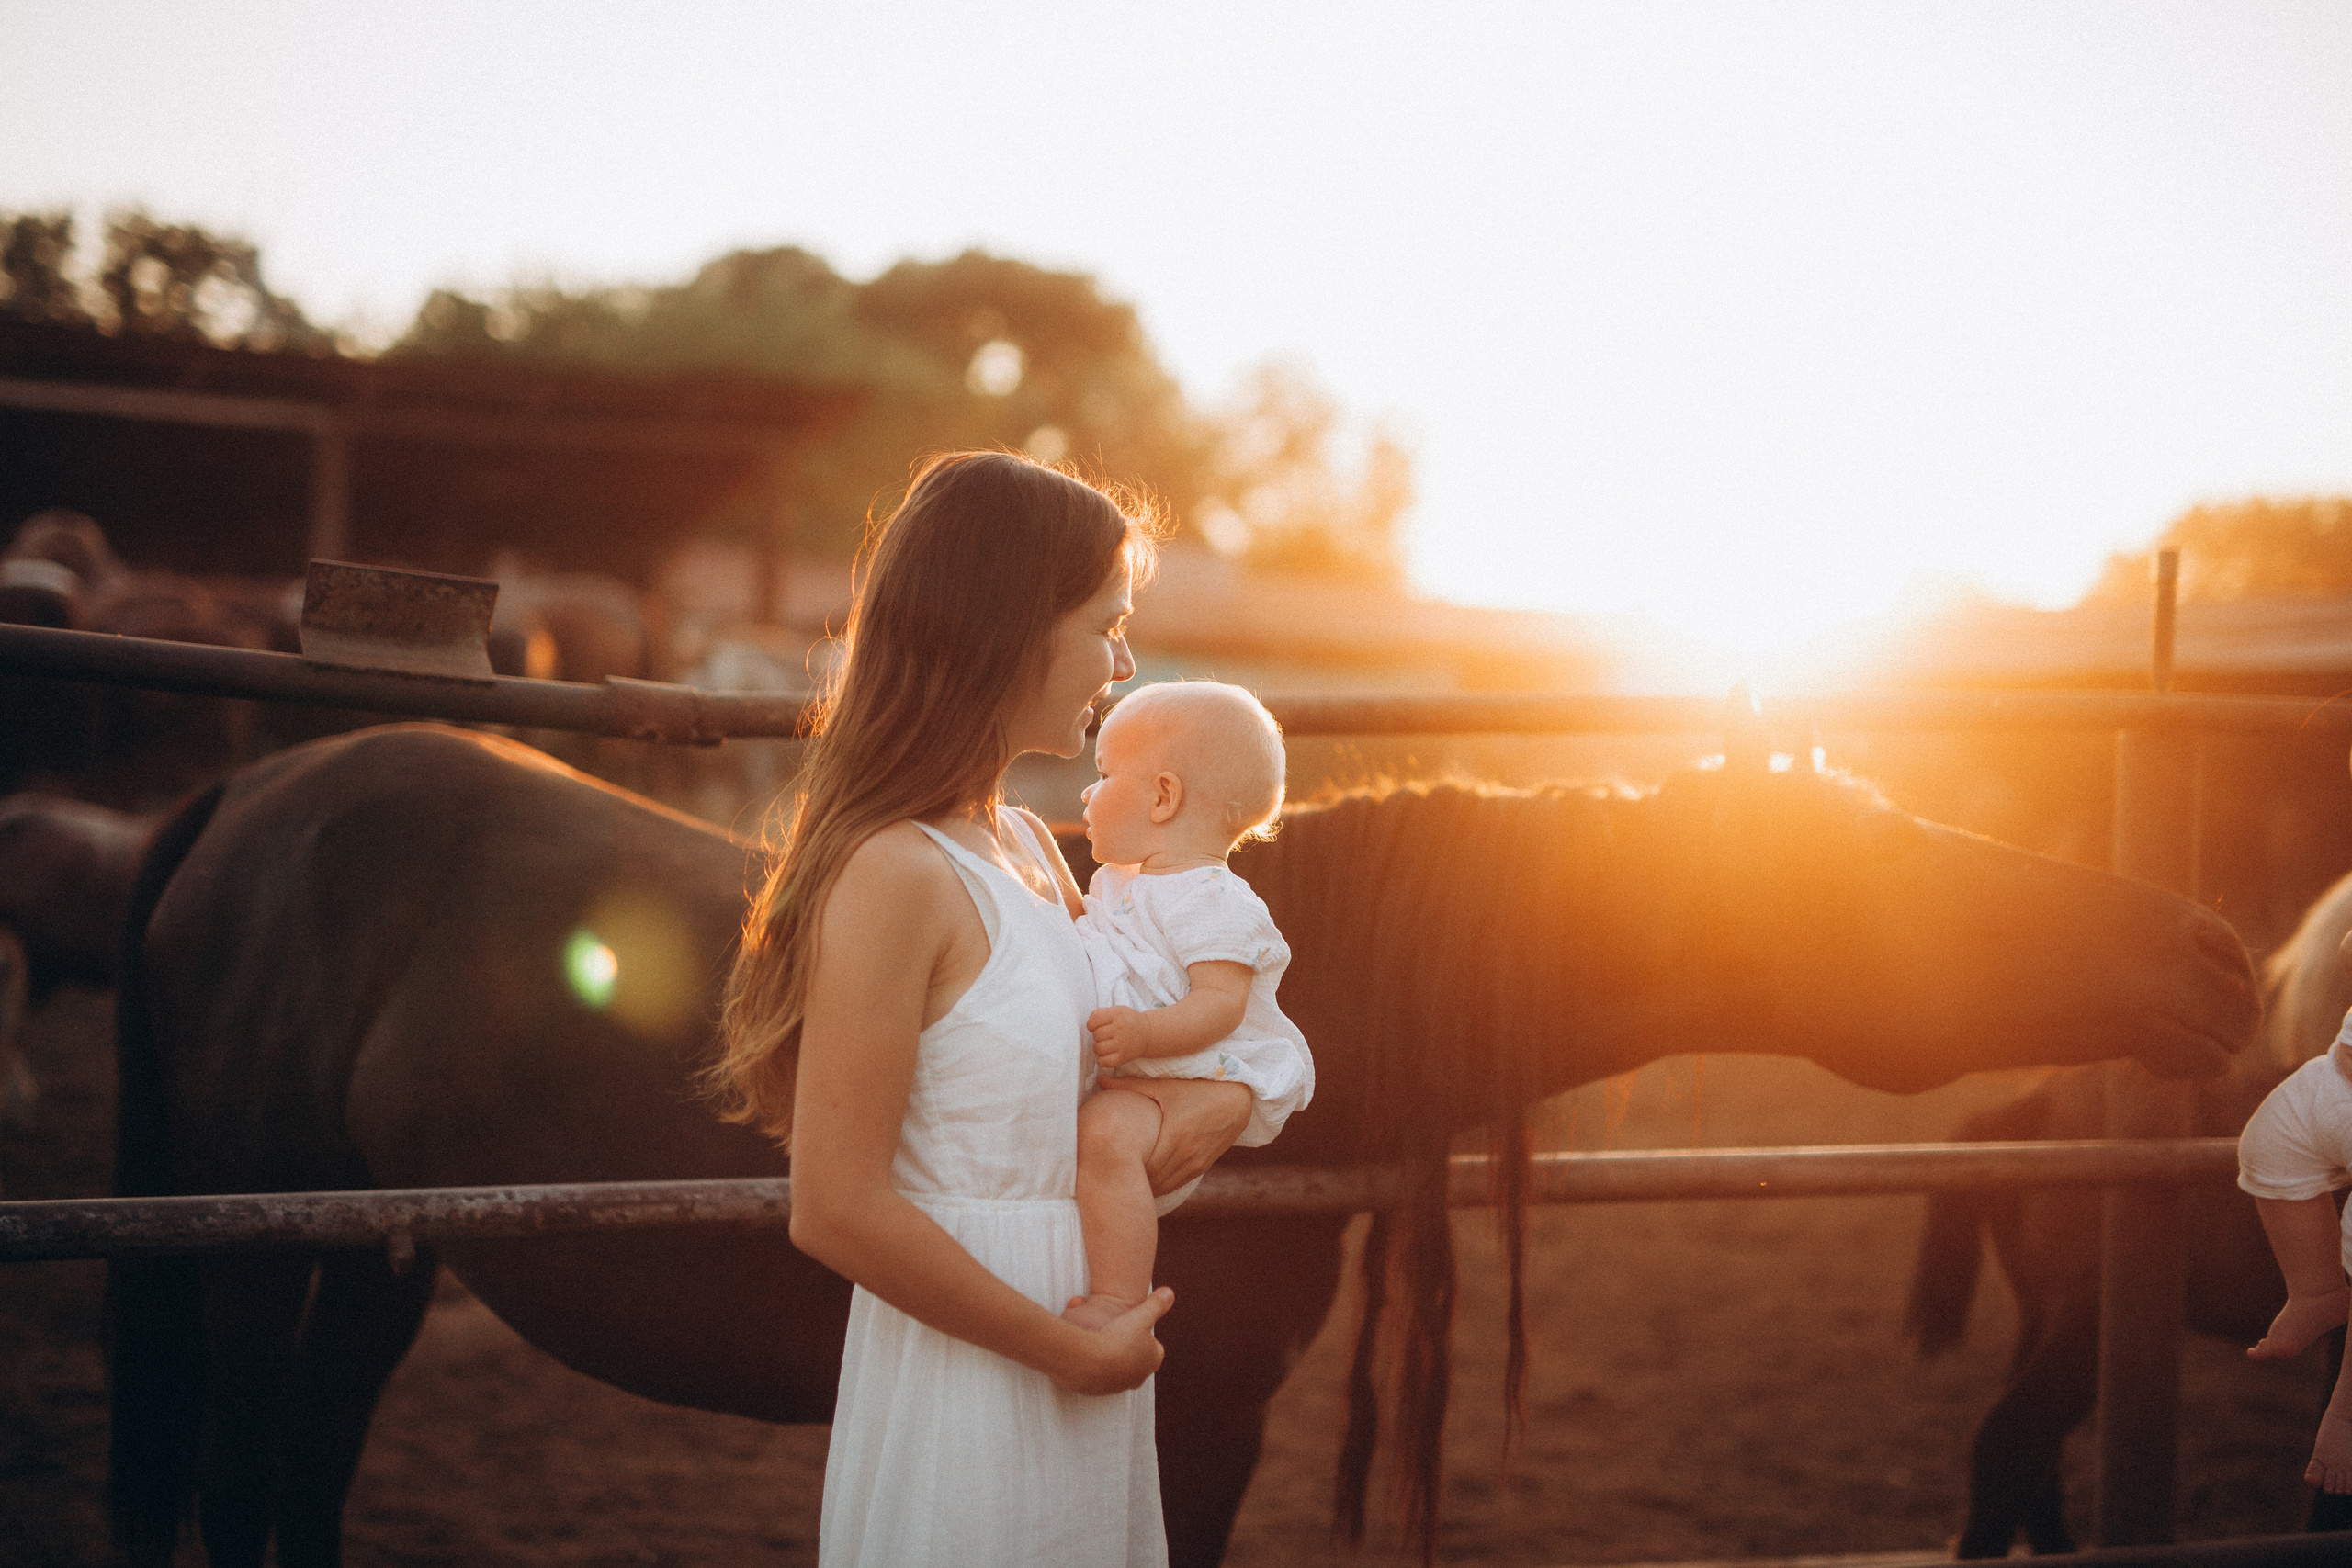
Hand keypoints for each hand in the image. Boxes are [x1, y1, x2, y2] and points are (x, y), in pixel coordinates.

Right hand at [1052, 1287, 1172, 1394]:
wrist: (1090, 1361)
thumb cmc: (1119, 1337)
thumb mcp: (1141, 1315)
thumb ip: (1156, 1304)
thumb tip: (1170, 1292)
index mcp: (1152, 1360)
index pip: (1154, 1348)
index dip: (1144, 1335)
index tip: (1132, 1325)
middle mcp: (1138, 1377)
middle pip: (1136, 1361)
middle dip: (1127, 1349)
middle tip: (1114, 1333)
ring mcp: (1118, 1386)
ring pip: (1117, 1371)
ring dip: (1109, 1359)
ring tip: (1097, 1341)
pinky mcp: (1097, 1391)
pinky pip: (1098, 1378)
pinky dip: (1094, 1367)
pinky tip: (1085, 1353)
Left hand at [1088, 1005, 1150, 1069]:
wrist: (1147, 1033)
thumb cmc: (1128, 1021)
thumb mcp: (1117, 1010)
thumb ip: (1102, 1014)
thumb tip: (1088, 1026)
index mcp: (1117, 1015)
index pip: (1094, 1020)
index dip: (1091, 1025)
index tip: (1096, 1027)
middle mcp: (1120, 1029)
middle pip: (1096, 1035)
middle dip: (1098, 1036)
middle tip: (1105, 1036)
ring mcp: (1122, 1044)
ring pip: (1097, 1048)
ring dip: (1098, 1048)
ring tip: (1106, 1045)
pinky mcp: (1123, 1057)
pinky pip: (1103, 1061)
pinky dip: (1101, 1060)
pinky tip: (1106, 1055)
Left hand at [1119, 1077, 1250, 1196]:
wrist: (1236, 1101)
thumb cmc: (1198, 1089)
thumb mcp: (1165, 1087)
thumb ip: (1131, 1085)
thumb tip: (1100, 1079)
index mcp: (1175, 1135)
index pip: (1144, 1163)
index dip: (1126, 1167)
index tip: (1109, 1163)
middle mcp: (1186, 1154)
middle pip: (1152, 1178)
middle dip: (1134, 1177)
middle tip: (1113, 1173)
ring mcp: (1195, 1163)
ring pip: (1164, 1185)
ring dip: (1147, 1184)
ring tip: (1127, 1178)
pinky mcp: (1202, 1167)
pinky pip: (1177, 1183)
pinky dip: (1161, 1184)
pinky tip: (1147, 1179)